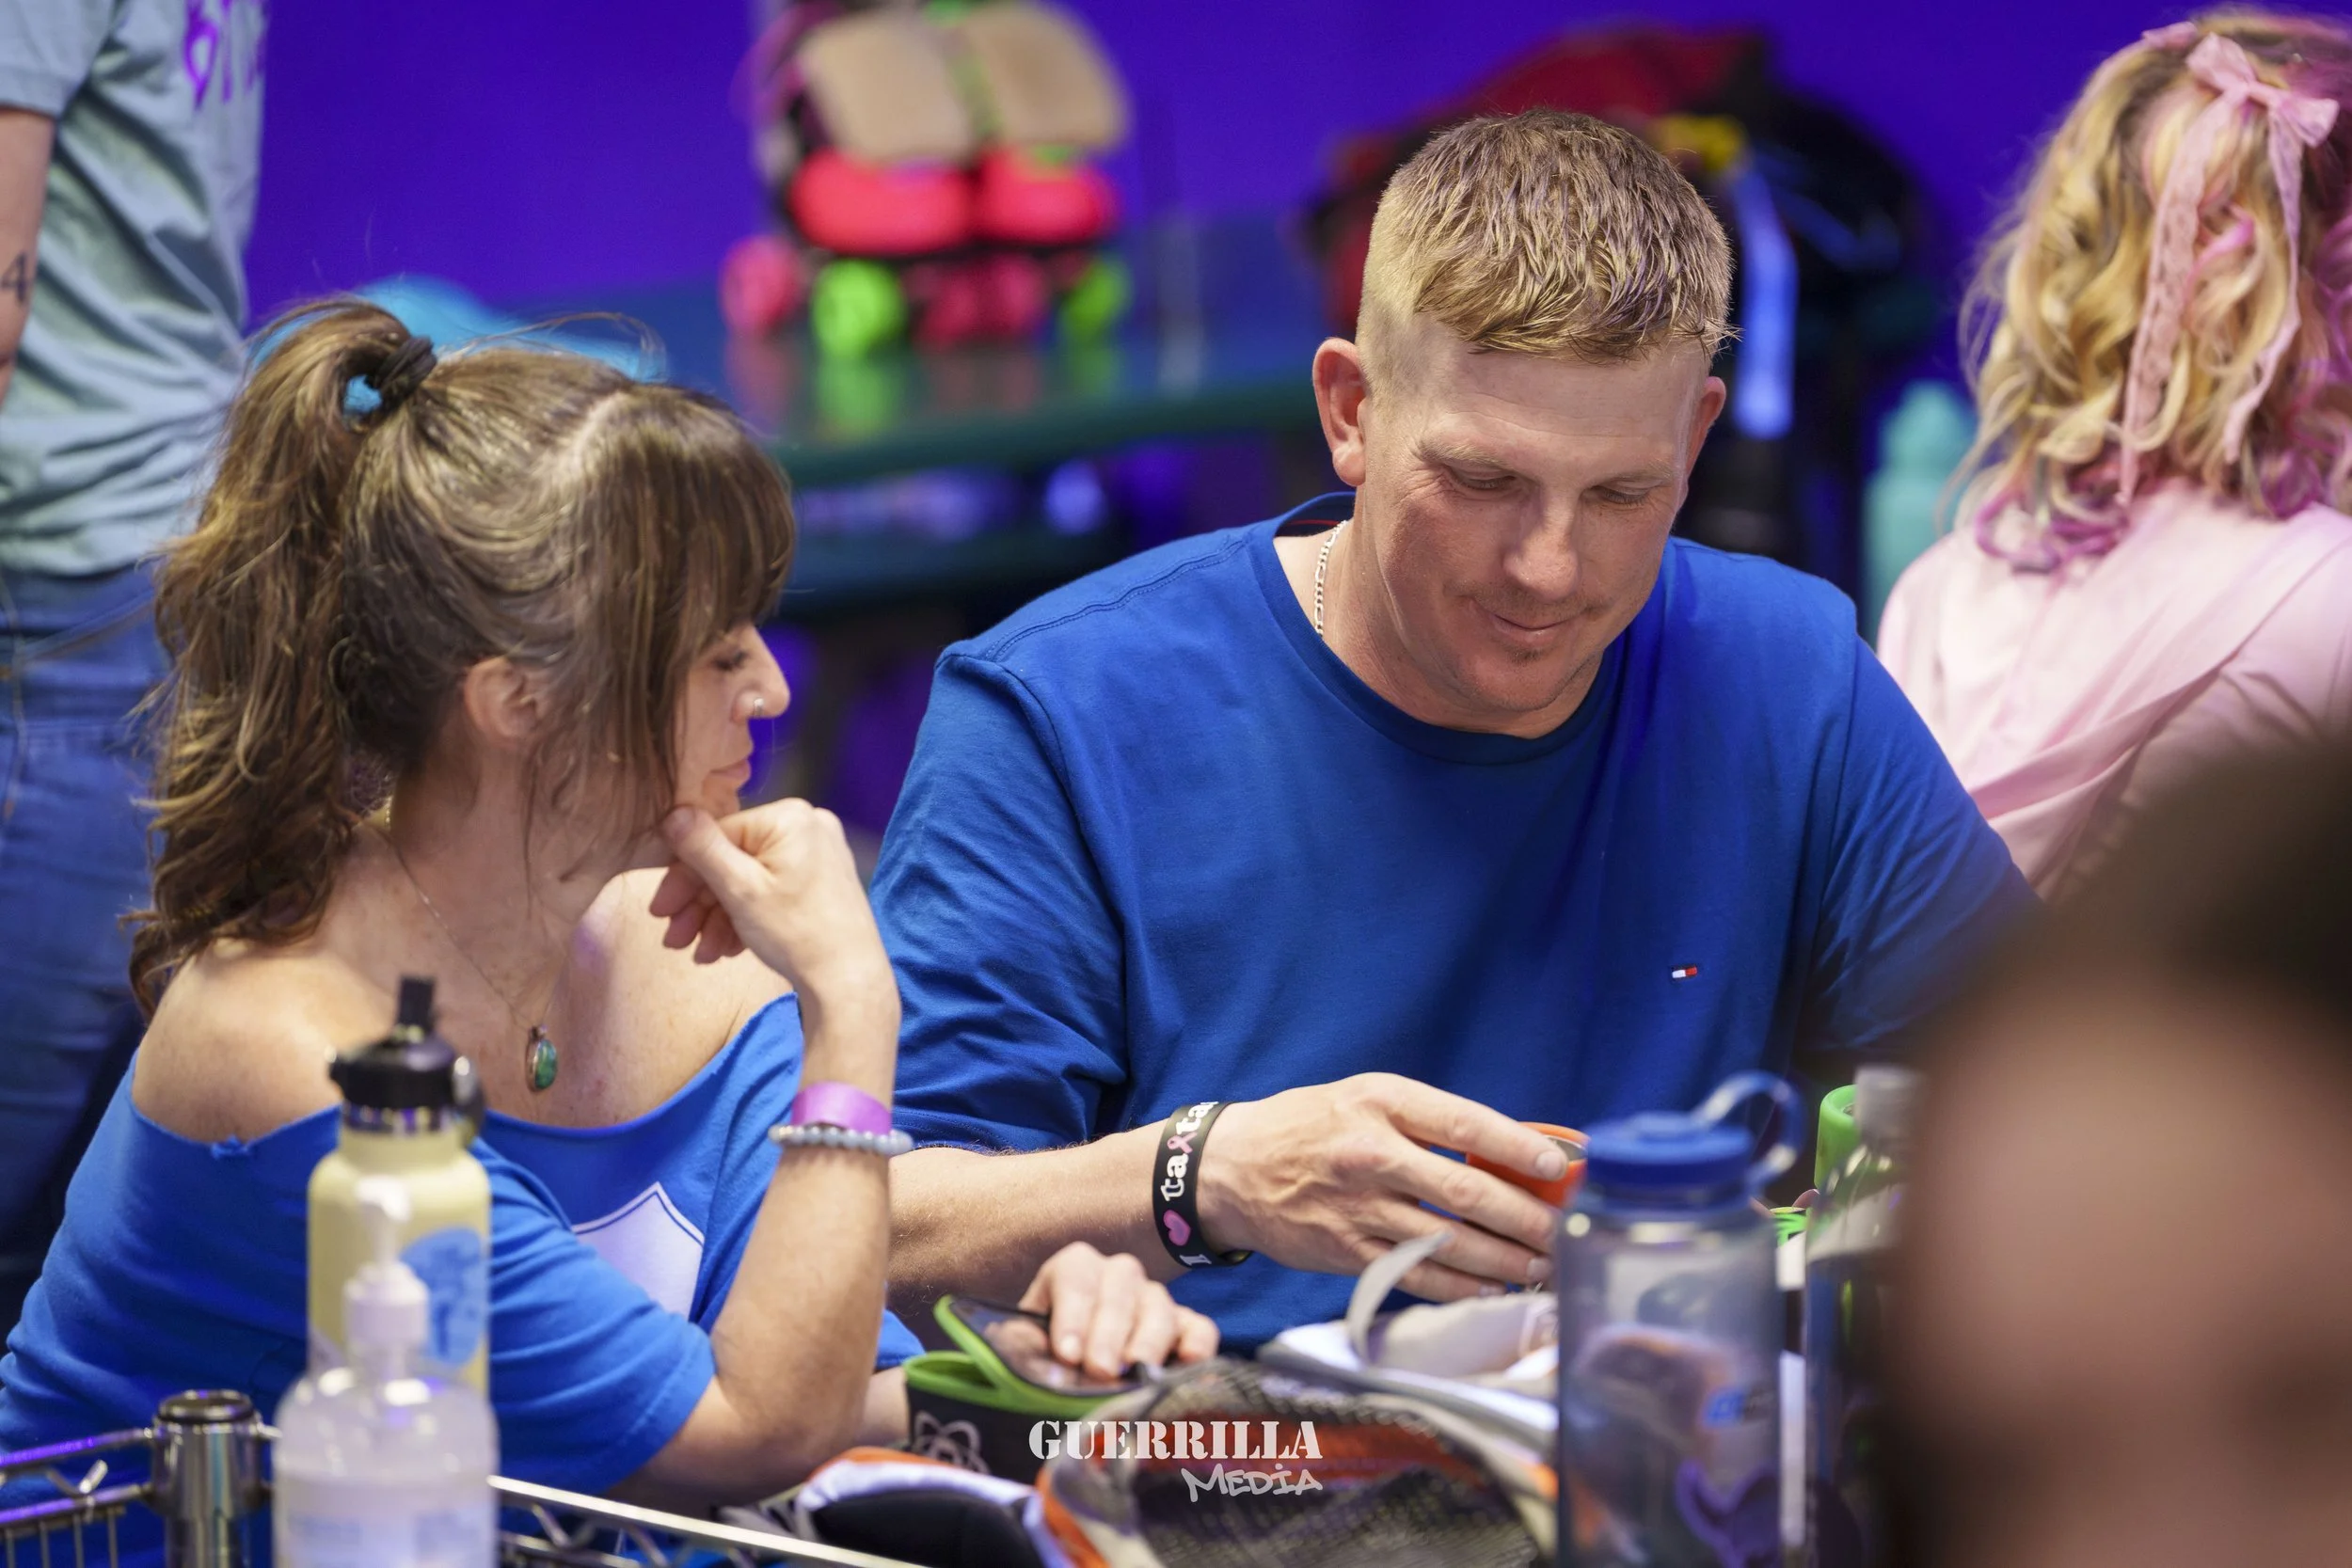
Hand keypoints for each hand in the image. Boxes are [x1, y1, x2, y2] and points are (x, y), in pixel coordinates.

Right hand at [650, 802, 892, 1005]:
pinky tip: (725, 950)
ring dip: (716, 918)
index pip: (717, 836)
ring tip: (701, 953)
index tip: (659, 910)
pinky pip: (768, 892)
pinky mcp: (817, 883)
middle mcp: (805, 828)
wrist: (849, 983)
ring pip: (746, 881)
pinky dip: (743, 919)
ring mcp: (814, 856)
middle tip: (673, 938)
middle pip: (731, 860)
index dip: (683, 876)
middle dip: (698, 904)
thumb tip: (672, 813)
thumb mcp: (740, 890)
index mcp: (790, 818)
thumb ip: (702, 849)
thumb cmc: (799, 934)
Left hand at [1018, 1242, 1218, 1383]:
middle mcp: (1118, 1276)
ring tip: (1139, 1372)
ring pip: (1159, 1306)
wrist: (1069, 1371)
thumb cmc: (1044, 1354)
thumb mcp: (1025, 1348)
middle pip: (1120, 1289)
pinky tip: (1189, 1365)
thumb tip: (1052, 1371)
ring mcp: (1154, 1299)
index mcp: (1074, 1269)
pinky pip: (1200, 1327)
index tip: (1068, 1355)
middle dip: (1109, 1332)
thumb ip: (1027, 1354)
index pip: (1075, 1276)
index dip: (1072, 1314)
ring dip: (1148, 1340)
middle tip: (1101, 1371)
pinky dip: (1198, 1344)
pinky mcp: (1184, 1327)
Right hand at [1194, 1073, 1568, 1301]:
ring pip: (1448, 1242)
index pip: (1464, 1123)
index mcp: (1380, 1103)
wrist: (1229, 1169)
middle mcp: (1370, 1155)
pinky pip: (1416, 1276)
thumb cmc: (1309, 1126)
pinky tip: (1490, 1289)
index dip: (1518, 1147)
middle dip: (1525, 1217)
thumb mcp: (1363, 1097)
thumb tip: (1509, 1150)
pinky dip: (1460, 1287)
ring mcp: (1358, 1209)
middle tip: (1564, 1232)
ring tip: (1541, 1267)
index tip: (1560, 1166)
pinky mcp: (1347, 1253)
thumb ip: (1427, 1121)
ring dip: (1504, 1260)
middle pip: (1465, 1190)